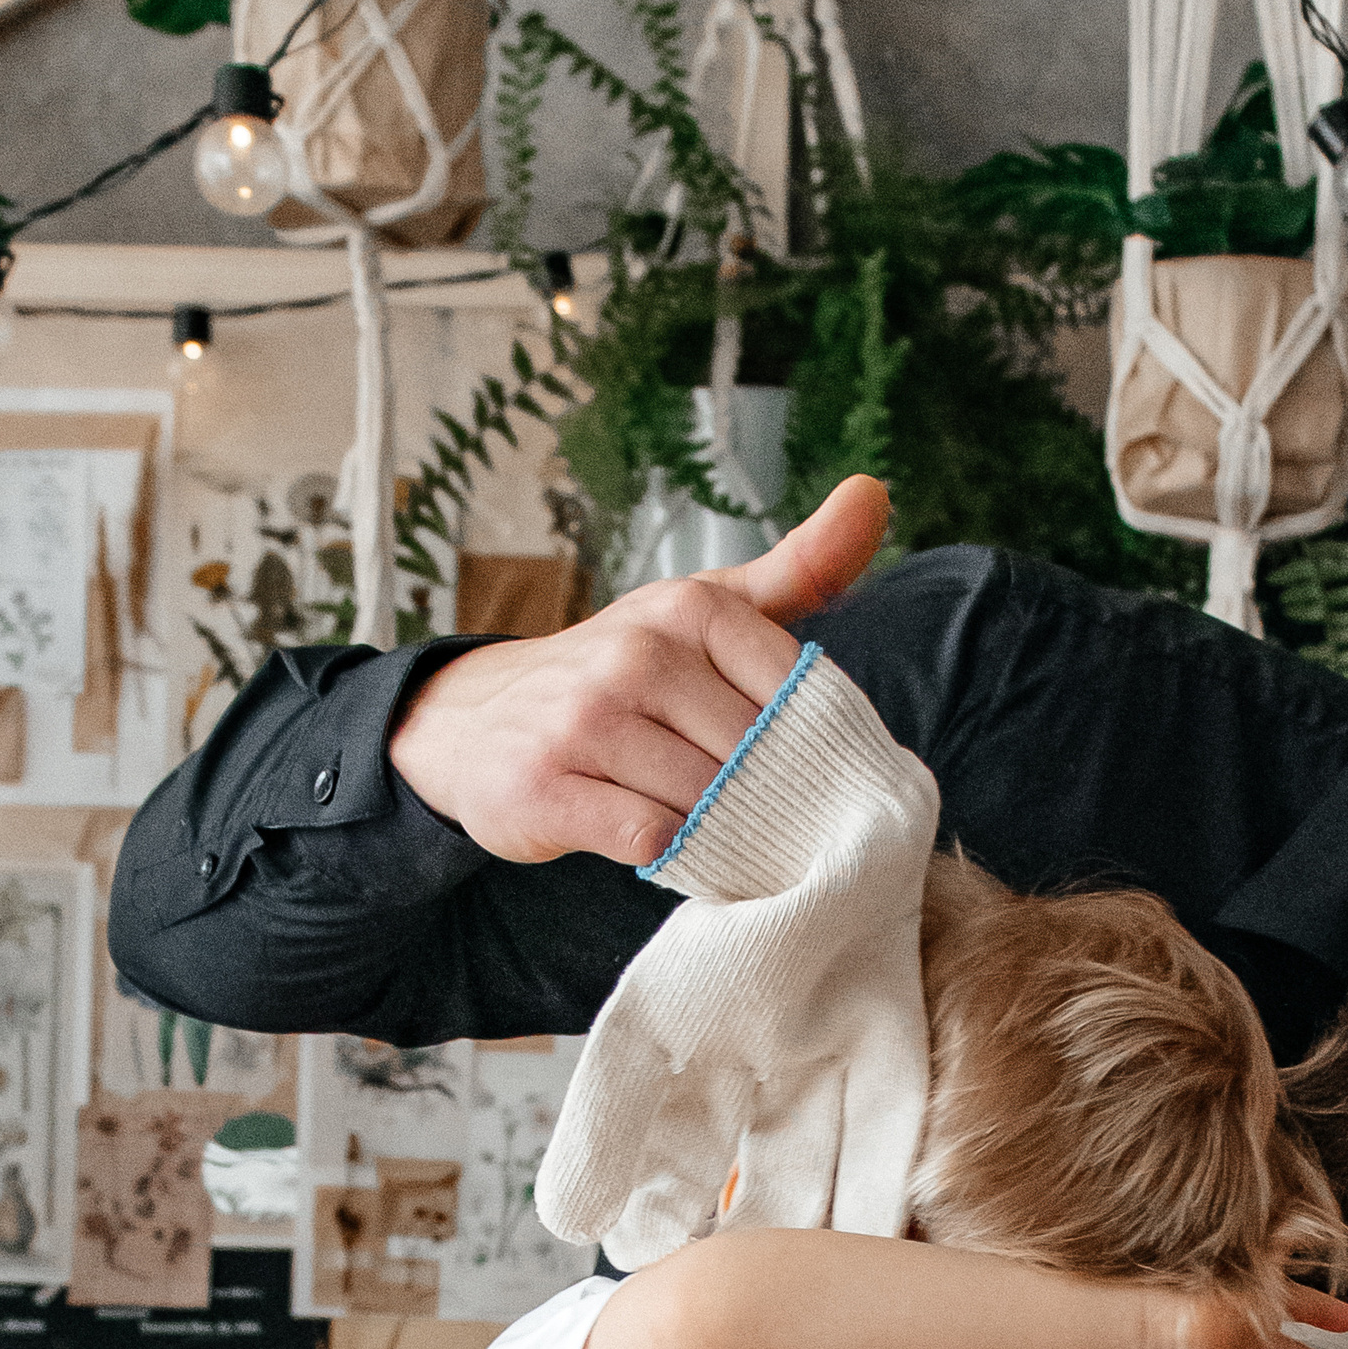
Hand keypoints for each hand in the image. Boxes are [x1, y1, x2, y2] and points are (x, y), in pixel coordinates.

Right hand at [388, 476, 890, 864]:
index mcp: (685, 609)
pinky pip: (649, 840)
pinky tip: (661, 844)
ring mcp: (585, 722)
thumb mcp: (703, 612)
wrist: (473, 723)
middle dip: (769, 797)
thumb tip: (874, 492)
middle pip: (753, 756)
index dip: (810, 744)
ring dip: (722, 830)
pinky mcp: (547, 789)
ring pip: (706, 801)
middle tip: (765, 818)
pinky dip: (671, 856)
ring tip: (714, 831)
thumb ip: (798, 569)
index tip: (803, 768)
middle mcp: (634, 655)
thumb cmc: (618, 676)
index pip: (795, 692)